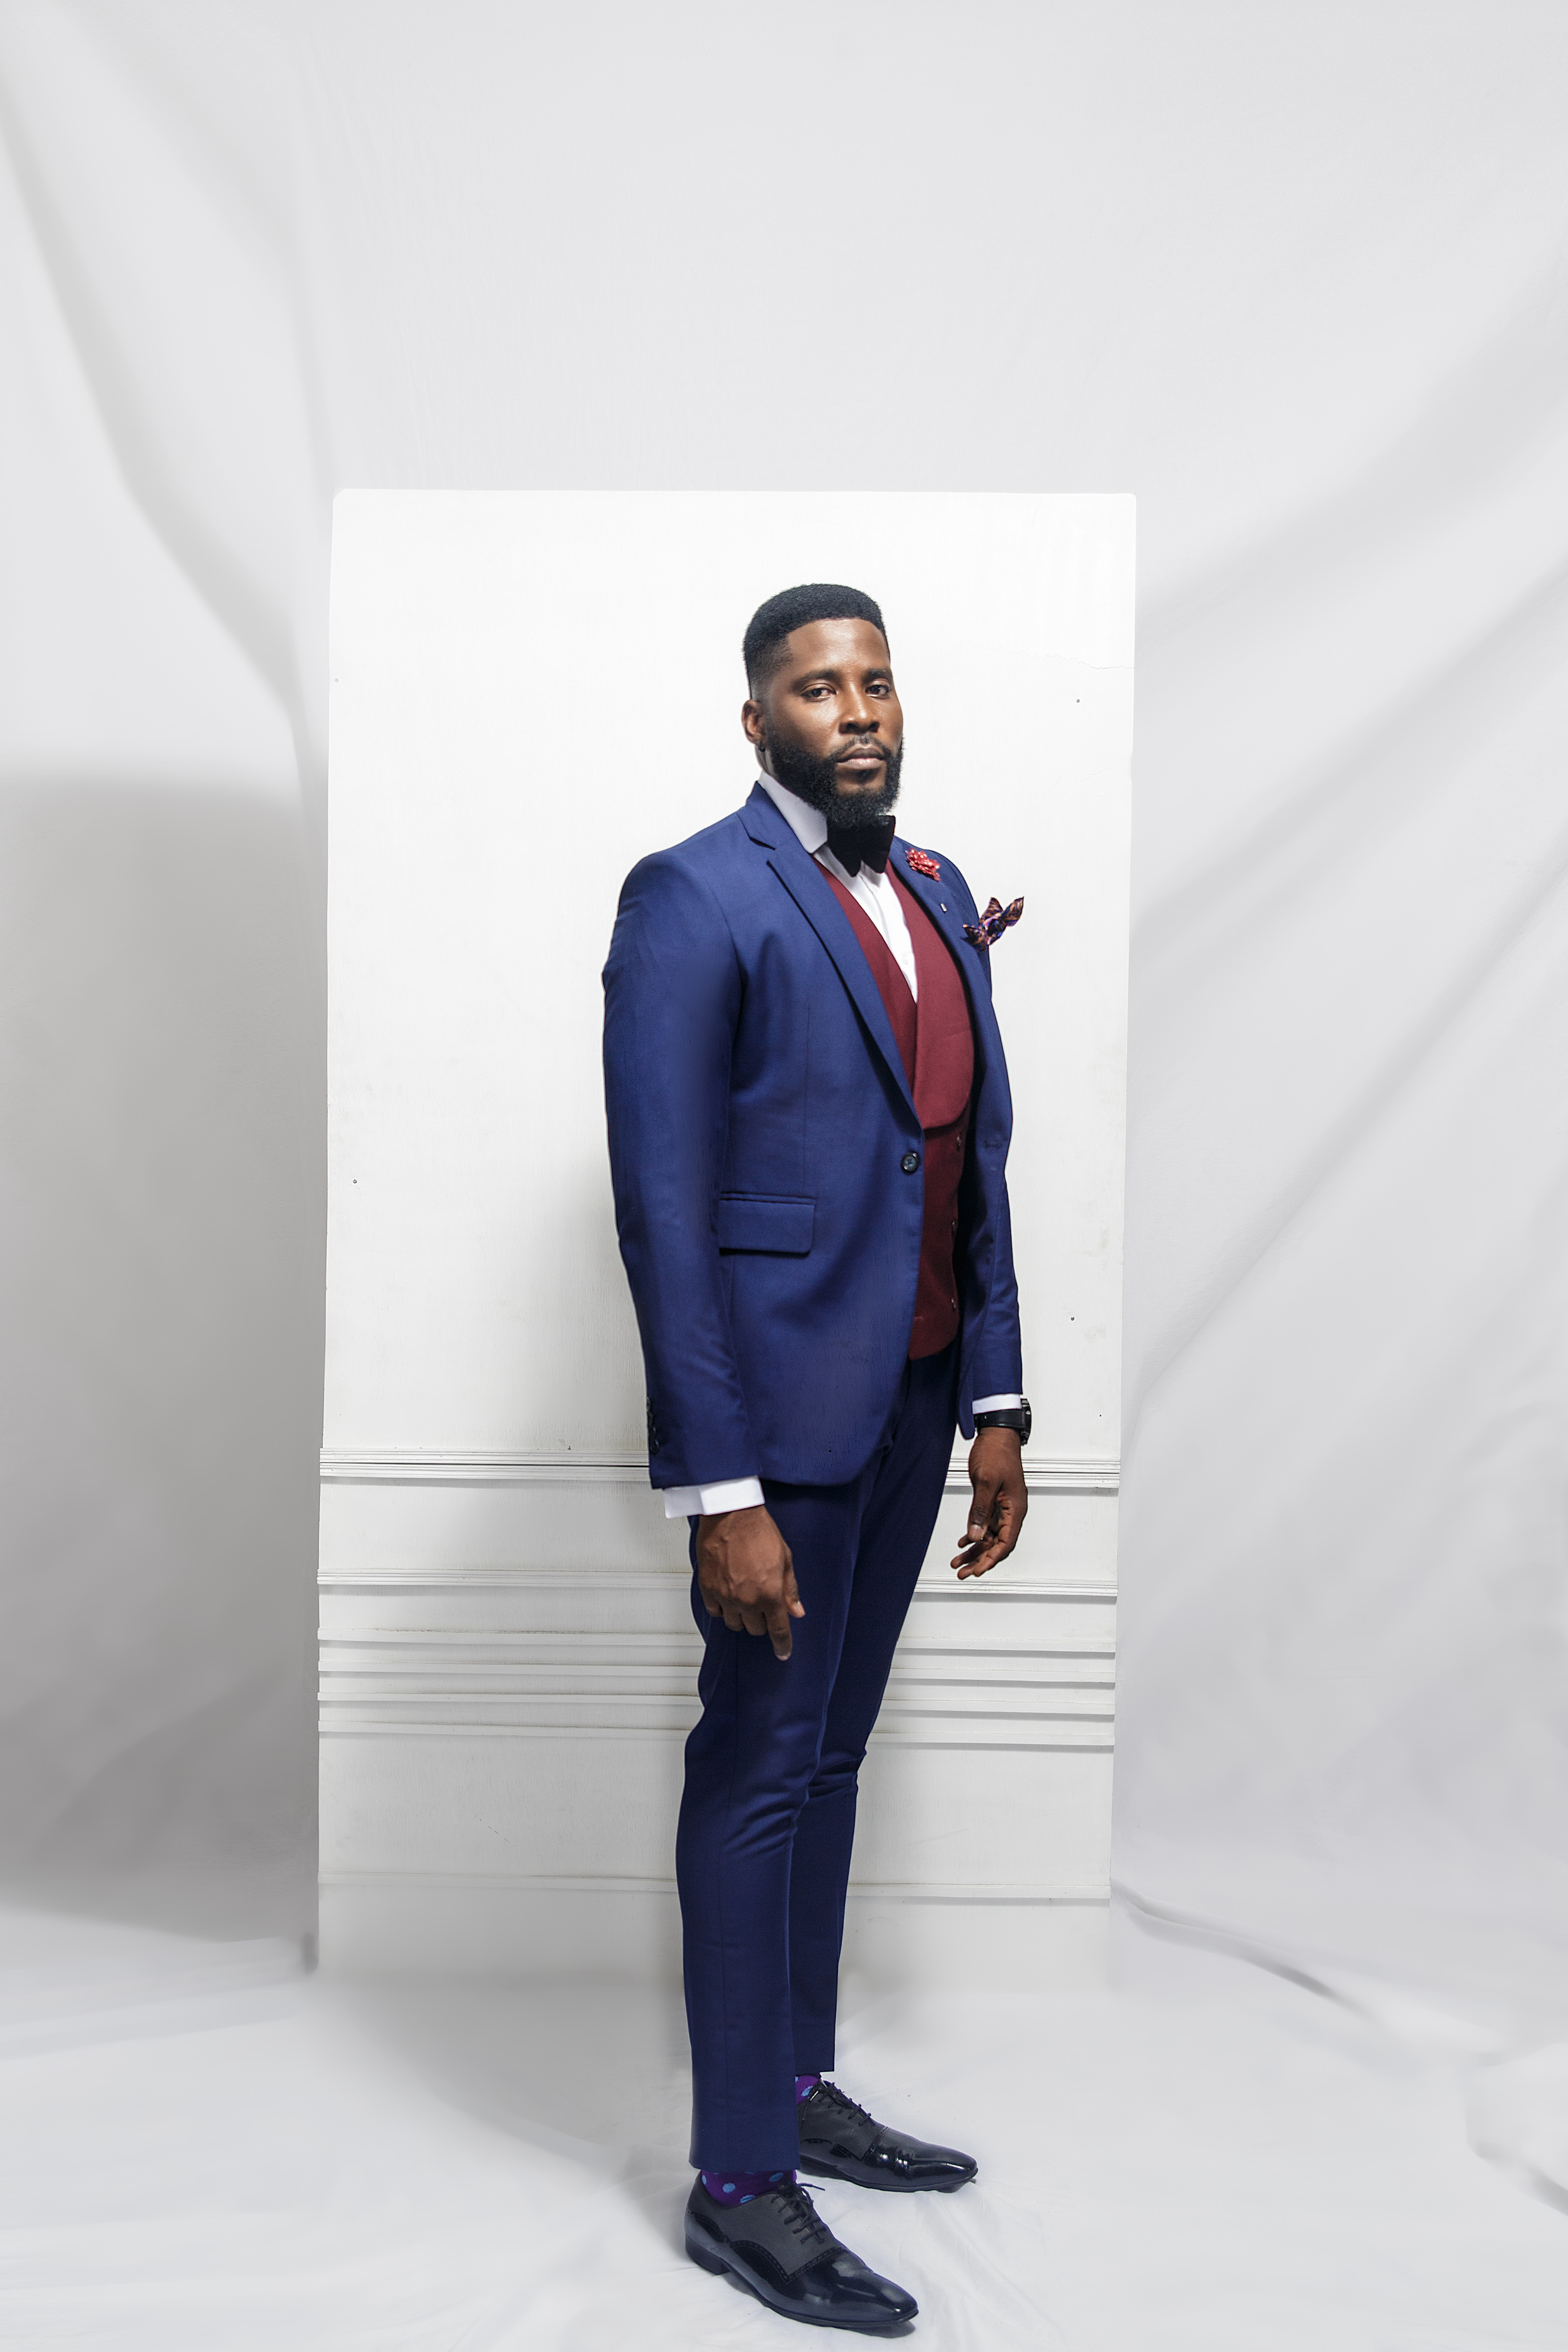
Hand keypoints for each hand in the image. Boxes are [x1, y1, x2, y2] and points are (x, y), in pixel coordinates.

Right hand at [695, 1504, 804, 1659]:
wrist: (731, 1514)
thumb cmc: (759, 1531)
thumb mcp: (785, 1559)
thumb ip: (790, 1589)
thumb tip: (797, 1610)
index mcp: (770, 1594)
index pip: (778, 1630)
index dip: (782, 1644)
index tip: (783, 1652)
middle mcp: (747, 1600)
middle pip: (755, 1629)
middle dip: (762, 1622)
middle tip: (763, 1606)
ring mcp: (725, 1596)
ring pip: (734, 1624)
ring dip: (742, 1617)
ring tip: (744, 1600)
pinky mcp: (708, 1588)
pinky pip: (715, 1612)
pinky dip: (722, 1608)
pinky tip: (728, 1595)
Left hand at [952, 1427, 1027, 1577]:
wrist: (996, 1434)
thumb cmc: (996, 1453)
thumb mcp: (985, 1482)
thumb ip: (980, 1510)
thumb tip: (975, 1536)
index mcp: (1015, 1509)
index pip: (1006, 1543)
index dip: (991, 1559)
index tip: (977, 1571)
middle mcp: (1011, 1511)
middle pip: (997, 1544)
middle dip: (979, 1560)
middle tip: (962, 1573)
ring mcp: (1003, 1507)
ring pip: (989, 1537)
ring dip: (974, 1550)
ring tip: (958, 1563)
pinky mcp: (994, 1501)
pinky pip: (985, 1525)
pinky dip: (974, 1535)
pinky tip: (962, 1543)